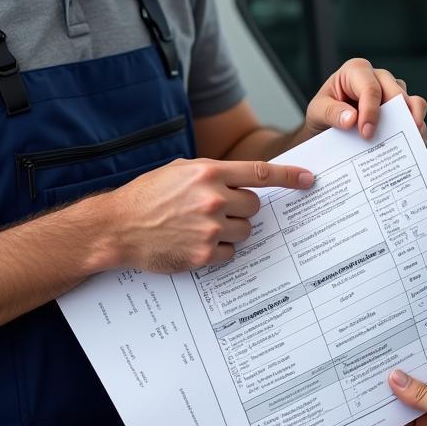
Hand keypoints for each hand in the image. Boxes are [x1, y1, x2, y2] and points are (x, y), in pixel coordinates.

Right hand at [100, 159, 312, 273]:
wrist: (117, 226)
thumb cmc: (147, 196)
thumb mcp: (179, 171)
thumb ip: (211, 173)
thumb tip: (243, 180)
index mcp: (208, 172)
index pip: (259, 173)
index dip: (288, 176)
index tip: (309, 179)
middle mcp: (213, 198)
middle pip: (255, 206)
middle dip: (242, 208)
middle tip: (218, 210)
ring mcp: (210, 228)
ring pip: (245, 230)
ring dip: (231, 230)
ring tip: (201, 227)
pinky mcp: (204, 254)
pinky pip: (231, 253)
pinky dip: (220, 251)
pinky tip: (196, 243)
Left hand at [305, 59, 426, 142]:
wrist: (326, 125)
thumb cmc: (323, 111)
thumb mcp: (317, 111)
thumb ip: (332, 113)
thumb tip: (351, 119)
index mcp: (356, 71)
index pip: (369, 88)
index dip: (370, 110)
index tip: (366, 132)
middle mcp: (378, 77)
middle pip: (396, 92)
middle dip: (396, 115)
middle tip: (391, 138)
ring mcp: (391, 92)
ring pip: (411, 101)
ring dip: (412, 121)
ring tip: (411, 140)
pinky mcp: (400, 108)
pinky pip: (416, 114)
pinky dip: (417, 129)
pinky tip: (413, 144)